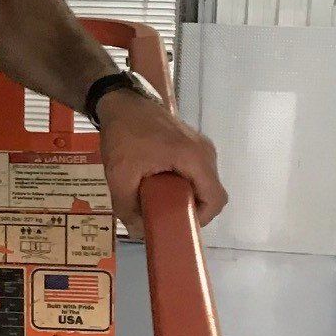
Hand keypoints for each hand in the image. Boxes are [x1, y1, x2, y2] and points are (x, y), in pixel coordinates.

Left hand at [97, 90, 226, 237]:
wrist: (121, 101)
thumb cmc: (123, 135)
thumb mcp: (120, 175)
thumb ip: (128, 207)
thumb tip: (139, 233)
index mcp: (194, 157)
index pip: (215, 198)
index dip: (201, 219)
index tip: (178, 225)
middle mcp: (205, 151)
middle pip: (211, 192)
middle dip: (190, 209)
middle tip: (165, 216)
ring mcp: (201, 146)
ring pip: (204, 182)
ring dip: (186, 196)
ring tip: (160, 202)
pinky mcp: (192, 144)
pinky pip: (197, 171)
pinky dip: (184, 183)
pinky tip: (161, 186)